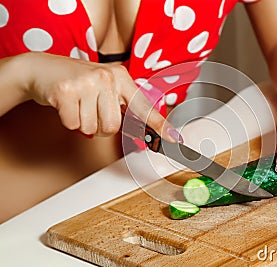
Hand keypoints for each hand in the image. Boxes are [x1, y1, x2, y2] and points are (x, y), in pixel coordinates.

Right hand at [20, 52, 179, 141]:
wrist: (42, 69)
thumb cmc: (78, 81)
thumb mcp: (105, 87)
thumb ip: (123, 105)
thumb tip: (142, 131)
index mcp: (121, 77)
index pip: (143, 105)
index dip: (159, 124)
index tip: (173, 138)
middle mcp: (107, 77)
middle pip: (113, 126)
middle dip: (101, 126)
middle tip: (91, 110)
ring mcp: (86, 83)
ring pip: (93, 128)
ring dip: (84, 123)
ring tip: (78, 105)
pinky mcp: (66, 91)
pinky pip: (74, 125)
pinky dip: (69, 121)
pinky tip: (66, 105)